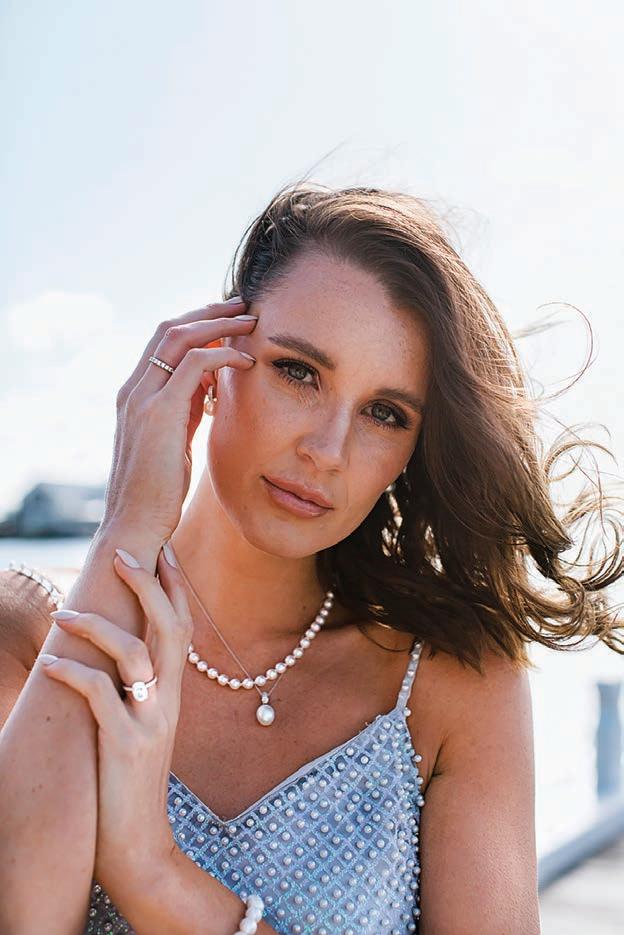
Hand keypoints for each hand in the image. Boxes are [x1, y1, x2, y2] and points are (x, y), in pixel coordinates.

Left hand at [41, 545, 190, 897]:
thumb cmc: (130, 778)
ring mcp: (152, 721)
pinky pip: (101, 696)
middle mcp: (170, 699)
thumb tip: (115, 650)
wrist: (137, 842)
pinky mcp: (127, 746)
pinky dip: (74, 673)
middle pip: (170, 627)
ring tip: (64, 614)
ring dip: (98, 627)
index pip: (183, 625)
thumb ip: (137, 688)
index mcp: (174, 691)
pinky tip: (51, 664)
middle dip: (148, 584)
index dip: (175, 585)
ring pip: (135, 654)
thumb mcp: (142, 724)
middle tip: (122, 553)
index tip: (162, 549)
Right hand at [103, 297, 257, 544]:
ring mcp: (142, 399)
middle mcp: (134, 390)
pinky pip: (194, 365)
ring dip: (219, 324)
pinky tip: (245, 361)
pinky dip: (222, 355)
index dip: (197, 323)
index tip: (228, 319)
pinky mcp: (159, 413)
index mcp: (135, 395)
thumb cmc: (157, 491)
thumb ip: (186, 410)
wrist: (135, 524)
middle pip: (170, 329)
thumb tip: (209, 387)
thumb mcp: (174, 439)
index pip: (163, 342)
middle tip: (243, 306)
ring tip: (251, 322)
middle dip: (209, 312)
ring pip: (180, 338)